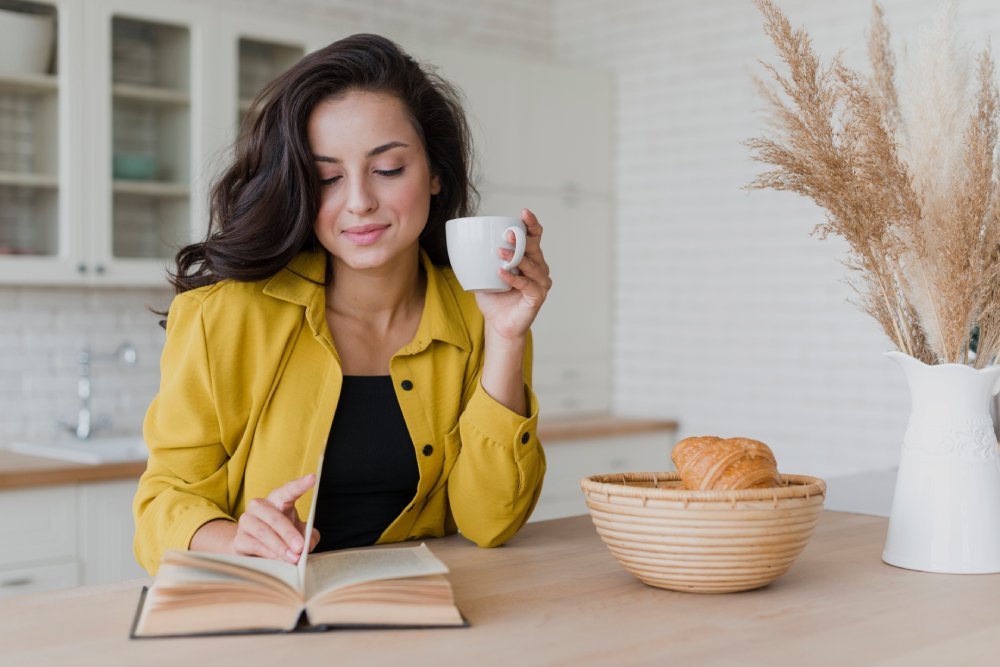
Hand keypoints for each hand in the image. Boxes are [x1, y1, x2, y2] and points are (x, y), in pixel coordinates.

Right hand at [231, 474, 320, 561]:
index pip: (289, 490)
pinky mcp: (238, 539)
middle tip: (301, 547)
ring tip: (293, 558)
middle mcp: (259, 506)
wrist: (251, 548)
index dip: (300, 485)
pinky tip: (278, 560)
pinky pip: (254, 545)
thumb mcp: (299, 532)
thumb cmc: (280, 535)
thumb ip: (309, 535)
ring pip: (263, 532)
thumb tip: (309, 543)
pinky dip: (268, 554)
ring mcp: (246, 522)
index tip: (313, 478)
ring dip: (280, 547)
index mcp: (277, 499)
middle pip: (274, 517)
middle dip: (289, 533)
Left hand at [475, 208, 551, 340]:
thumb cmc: (494, 297)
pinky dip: (514, 278)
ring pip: (532, 265)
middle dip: (522, 239)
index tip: (524, 213)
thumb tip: (461, 238)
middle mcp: (539, 267)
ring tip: (500, 253)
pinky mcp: (538, 297)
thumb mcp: (484, 272)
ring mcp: (541, 282)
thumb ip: (480, 256)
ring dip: (516, 258)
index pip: (535, 236)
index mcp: (530, 257)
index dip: (531, 224)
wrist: (498, 324)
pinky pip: (527, 284)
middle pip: (535, 247)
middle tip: (507, 234)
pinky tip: (501, 273)